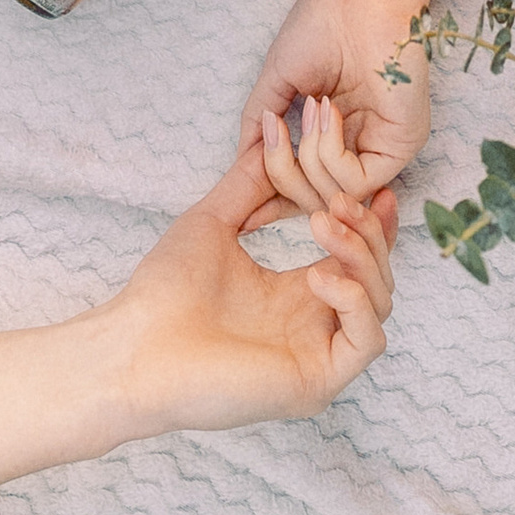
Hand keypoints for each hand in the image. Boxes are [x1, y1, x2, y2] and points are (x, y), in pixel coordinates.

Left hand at [108, 127, 397, 439]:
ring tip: (323, 225)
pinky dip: (354, 301)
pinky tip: (318, 275)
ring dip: (363, 257)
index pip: (357, 260)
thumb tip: (272, 132)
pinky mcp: (316, 383)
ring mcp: (318, 356)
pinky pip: (366, 341)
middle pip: (377, 277)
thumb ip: (251, 183)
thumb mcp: (215, 222)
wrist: (135, 345)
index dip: (373, 225)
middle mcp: (314, 326)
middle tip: (339, 203)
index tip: (377, 190)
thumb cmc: (164, 292)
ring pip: (379, 305)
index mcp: (295, 295)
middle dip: (367, 233)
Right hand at [240, 0, 450, 207]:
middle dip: (283, 177)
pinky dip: (328, 153)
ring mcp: (382, 148)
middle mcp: (361, 146)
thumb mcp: (279, 81)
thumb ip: (260, 126)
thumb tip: (241, 167)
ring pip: (332, 197)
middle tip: (276, 133)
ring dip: (307, 155)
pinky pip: (354, 182)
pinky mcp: (401, 146)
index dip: (273, 200)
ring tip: (314, 103)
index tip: (243, 211)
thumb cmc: (323, 21)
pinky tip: (328, 110)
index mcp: (337, 132)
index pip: (306, 187)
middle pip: (315, 201)